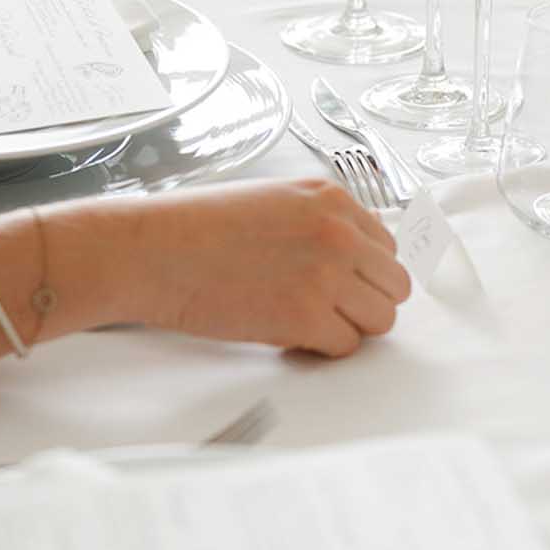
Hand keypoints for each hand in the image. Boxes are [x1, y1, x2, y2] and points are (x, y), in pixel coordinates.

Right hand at [121, 181, 410, 357]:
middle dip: (366, 302)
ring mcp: (326, 275)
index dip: (364, 272)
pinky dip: (322, 349)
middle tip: (330, 311)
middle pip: (394, 285)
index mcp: (331, 200)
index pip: (386, 246)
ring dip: (349, 328)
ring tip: (309, 324)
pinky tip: (290, 336)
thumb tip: (347, 259)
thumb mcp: (272, 201)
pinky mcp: (306, 316)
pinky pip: (346, 347)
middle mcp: (338, 233)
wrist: (155, 251)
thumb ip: (318, 223)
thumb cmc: (196, 228)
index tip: (342, 285)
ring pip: (380, 319)